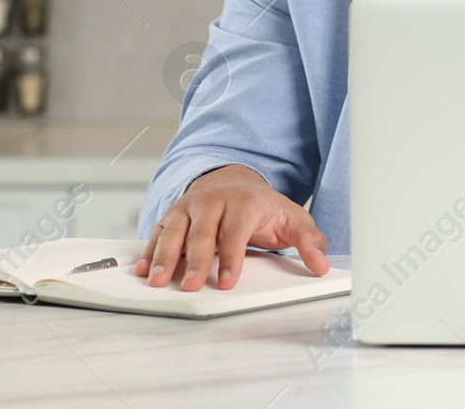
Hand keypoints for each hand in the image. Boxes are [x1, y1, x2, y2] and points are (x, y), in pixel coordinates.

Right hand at [133, 164, 330, 291]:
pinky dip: (148, 250)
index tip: (227, 282)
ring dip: (162, 256)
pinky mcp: (173, 214)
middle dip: (193, 260)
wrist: (234, 178)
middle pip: (201, 233)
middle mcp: (212, 201)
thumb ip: (309, 240)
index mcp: (243, 202)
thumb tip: (322, 264)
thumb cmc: (262, 205)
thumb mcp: (292, 217)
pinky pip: (158, 232)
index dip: (231, 258)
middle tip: (189, 286)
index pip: (235, 231)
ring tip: (155, 279)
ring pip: (174, 231)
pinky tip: (142, 269)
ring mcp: (189, 206)